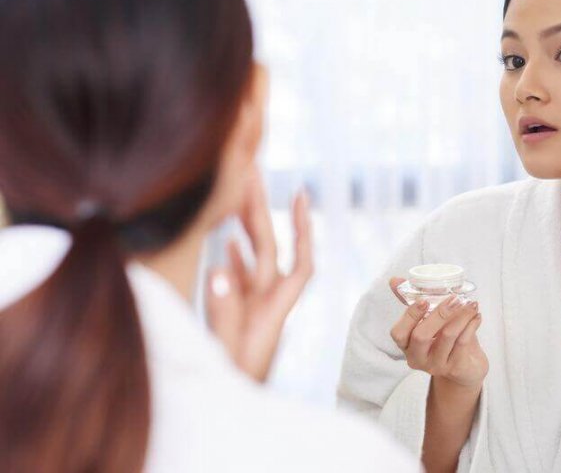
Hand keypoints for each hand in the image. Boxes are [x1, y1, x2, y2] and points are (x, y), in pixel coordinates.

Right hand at [206, 168, 313, 381]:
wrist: (234, 423)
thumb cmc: (232, 394)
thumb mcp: (226, 356)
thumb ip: (223, 315)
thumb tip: (221, 269)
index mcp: (272, 314)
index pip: (298, 263)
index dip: (302, 229)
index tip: (301, 196)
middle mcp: (266, 308)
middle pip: (272, 251)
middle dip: (264, 212)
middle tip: (254, 173)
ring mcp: (252, 313)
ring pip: (254, 261)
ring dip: (246, 228)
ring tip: (234, 194)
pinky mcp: (238, 320)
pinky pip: (238, 280)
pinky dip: (233, 255)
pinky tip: (223, 237)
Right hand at [388, 279, 487, 389]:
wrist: (465, 369)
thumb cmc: (442, 340)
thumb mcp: (427, 321)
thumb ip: (412, 300)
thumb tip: (395, 280)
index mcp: (407, 345)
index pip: (398, 333)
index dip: (410, 315)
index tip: (423, 300)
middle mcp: (418, 357)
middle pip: (421, 336)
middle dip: (439, 314)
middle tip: (455, 298)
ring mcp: (437, 365)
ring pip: (447, 336)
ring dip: (461, 315)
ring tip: (471, 303)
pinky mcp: (456, 368)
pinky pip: (463, 342)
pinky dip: (471, 325)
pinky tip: (476, 315)